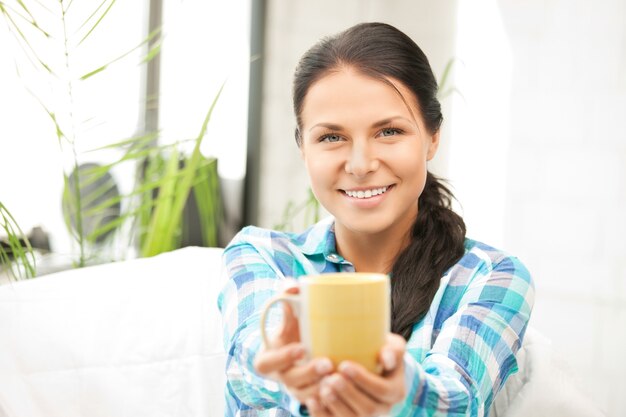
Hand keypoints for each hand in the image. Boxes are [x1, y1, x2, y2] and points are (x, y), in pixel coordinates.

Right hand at [253, 285, 333, 403]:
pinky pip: (319, 404)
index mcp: (268, 359)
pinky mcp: (312, 397)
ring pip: (307, 395)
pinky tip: (344, 394)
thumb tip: (292, 284)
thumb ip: (287, 298)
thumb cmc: (294, 328)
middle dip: (309, 373)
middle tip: (328, 363)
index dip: (283, 357)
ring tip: (339, 378)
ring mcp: (296, 390)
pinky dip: (330, 401)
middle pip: (292, 380)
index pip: (268, 363)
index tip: (301, 347)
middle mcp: (281, 377)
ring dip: (322, 390)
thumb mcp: (288, 315)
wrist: (303, 346)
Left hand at [306, 333, 406, 416]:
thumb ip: (393, 350)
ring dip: (336, 405)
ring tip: (323, 388)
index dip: (364, 380)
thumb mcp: (392, 347)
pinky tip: (312, 401)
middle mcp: (383, 409)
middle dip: (348, 394)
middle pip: (368, 409)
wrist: (372, 367)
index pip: (382, 390)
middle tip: (331, 378)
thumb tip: (386, 359)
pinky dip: (322, 414)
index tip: (344, 365)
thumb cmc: (381, 351)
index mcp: (395, 392)